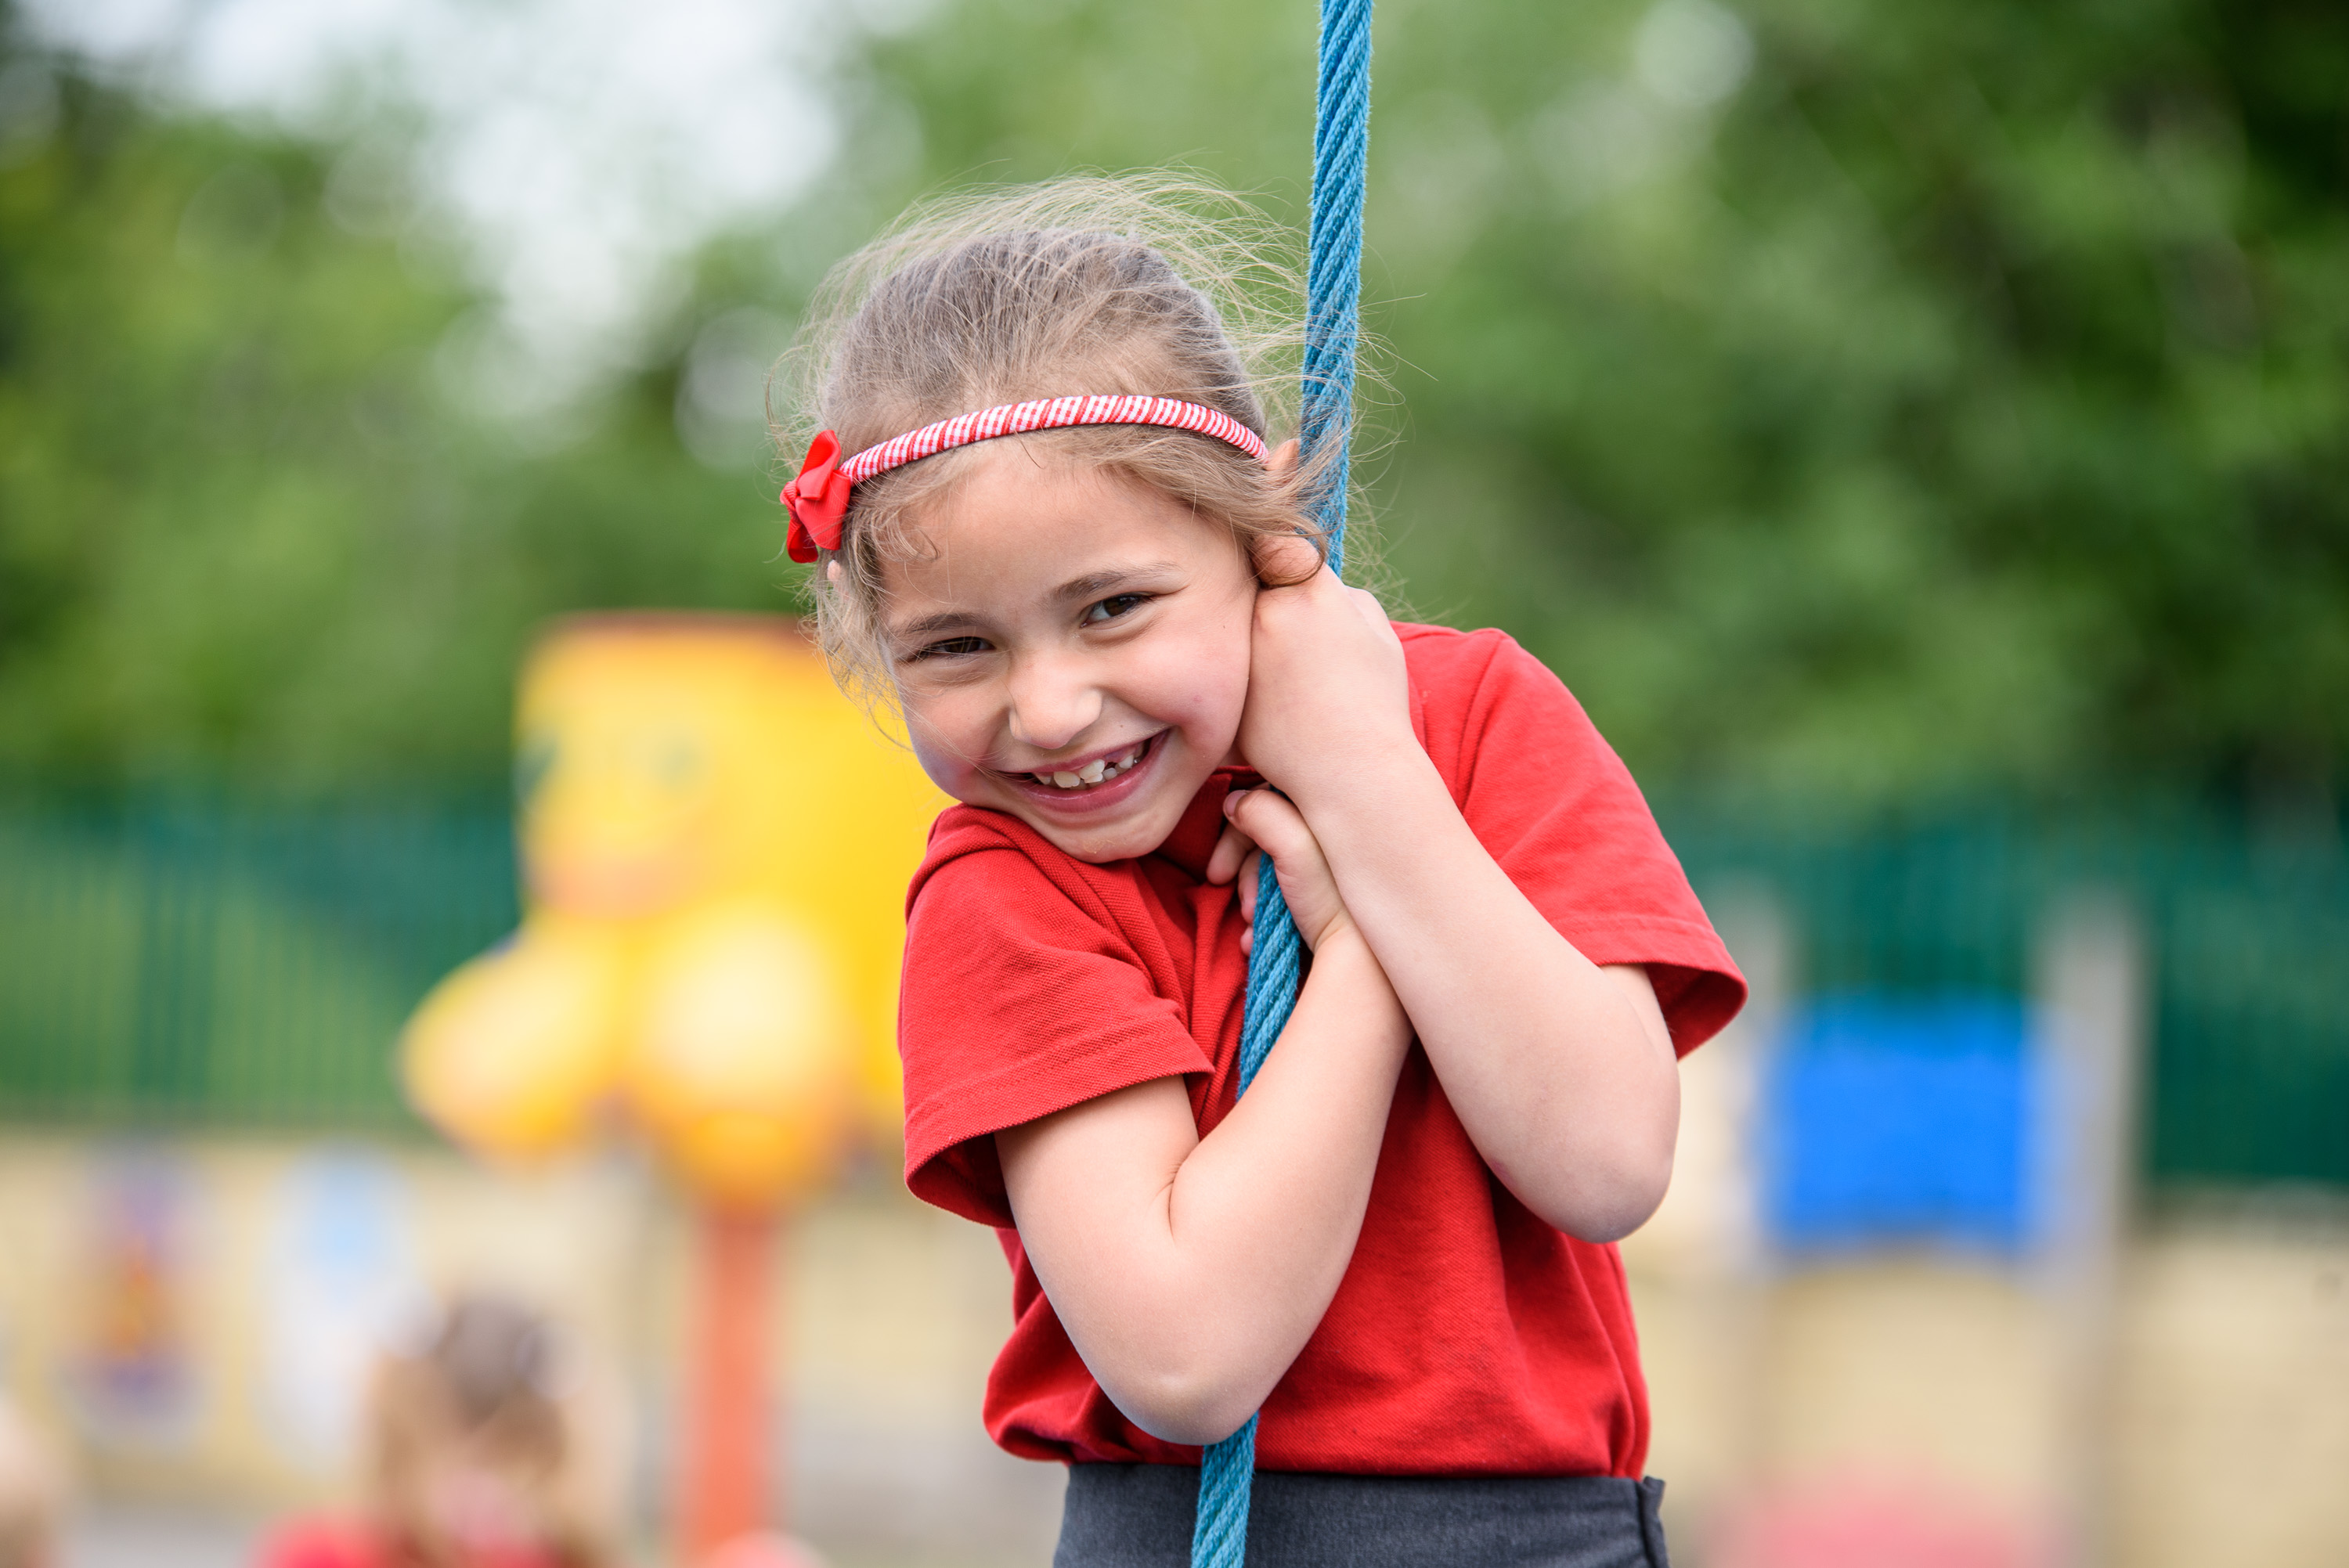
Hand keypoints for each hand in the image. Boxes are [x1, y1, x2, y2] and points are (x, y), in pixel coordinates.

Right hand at [1207, 787, 1354, 953]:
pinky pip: (1282, 890)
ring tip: (1254, 924)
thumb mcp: (1295, 850)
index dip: (1235, 834)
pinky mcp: (1323, 891)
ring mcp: (1326, 863)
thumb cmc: (1331, 903)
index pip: (1266, 800)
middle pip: (1265, 836)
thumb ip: (1263, 814)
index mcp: (1327, 809)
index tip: (1218, 870)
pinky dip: (1265, 911)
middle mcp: (1326, 832)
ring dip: (1251, 897)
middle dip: (1244, 873)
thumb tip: (1233, 800)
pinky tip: (1259, 935)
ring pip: (1270, 867)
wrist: (1360, 960)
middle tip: (1238, 902)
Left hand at [1238, 533, 1412, 806]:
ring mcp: (1237, 656)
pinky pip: (1224, 671)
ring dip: (1247, 639)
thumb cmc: (1374, 701)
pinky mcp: (1220, 692)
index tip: (1280, 562)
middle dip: (1263, 600)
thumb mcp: (1378, 634)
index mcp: (1306, 594)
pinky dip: (1241, 680)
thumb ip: (1342, 596)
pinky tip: (1273, 703)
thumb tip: (1309, 582)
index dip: (1276, 550)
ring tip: (1287, 676)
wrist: (1352, 773)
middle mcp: (1263, 617)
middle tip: (1290, 636)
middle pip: (1248, 588)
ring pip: (1232, 629)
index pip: (1276, 543)